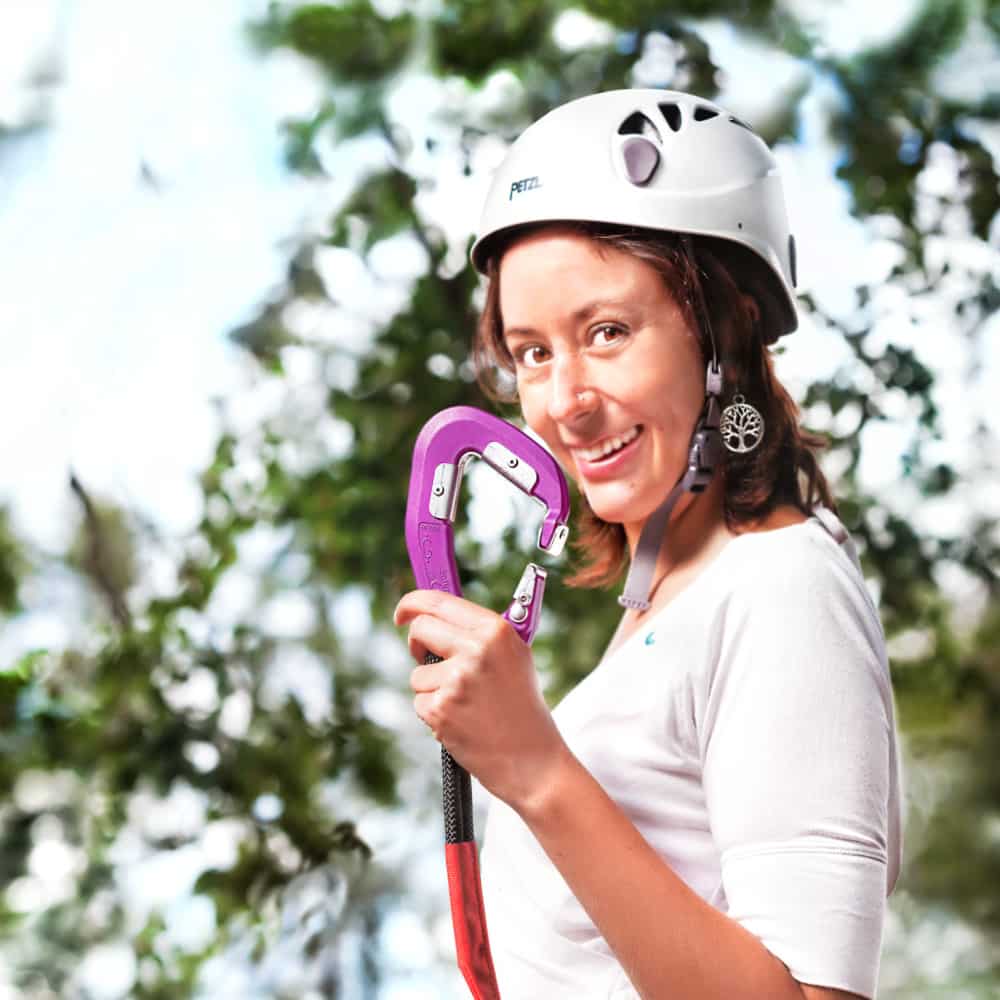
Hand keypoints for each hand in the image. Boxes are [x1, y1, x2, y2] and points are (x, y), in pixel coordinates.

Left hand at [393, 589, 568, 812]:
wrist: (533, 761)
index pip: (439, 601)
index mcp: (496, 630)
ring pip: (418, 673)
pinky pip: (419, 701)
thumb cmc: (522, 708)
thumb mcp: (514, 657)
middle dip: (417, 644)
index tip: (402, 612)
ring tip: (467, 706)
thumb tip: (439, 614)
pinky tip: (462, 722)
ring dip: (432, 689)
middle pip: (420, 629)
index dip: (413, 602)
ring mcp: (456, 679)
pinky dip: (434, 714)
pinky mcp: (440, 708)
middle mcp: (476, 649)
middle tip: (426, 657)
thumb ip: (480, 633)